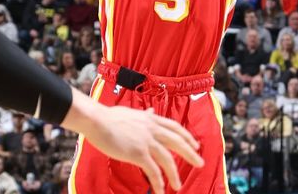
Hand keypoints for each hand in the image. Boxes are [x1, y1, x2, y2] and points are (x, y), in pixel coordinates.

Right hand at [66, 92, 202, 193]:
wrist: (97, 121)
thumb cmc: (109, 117)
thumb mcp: (131, 113)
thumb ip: (144, 115)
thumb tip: (151, 111)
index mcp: (150, 119)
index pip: (174, 127)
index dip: (186, 136)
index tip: (194, 144)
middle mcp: (152, 129)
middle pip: (177, 142)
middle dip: (190, 153)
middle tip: (200, 163)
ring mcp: (146, 141)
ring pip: (167, 159)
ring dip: (174, 174)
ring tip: (178, 185)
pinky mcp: (138, 153)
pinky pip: (153, 170)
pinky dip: (158, 181)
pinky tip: (161, 189)